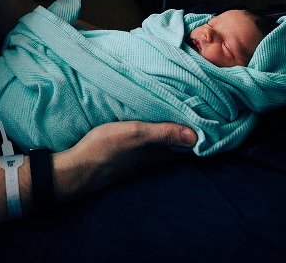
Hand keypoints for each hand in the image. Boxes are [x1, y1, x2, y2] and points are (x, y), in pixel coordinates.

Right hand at [52, 121, 195, 201]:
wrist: (76, 170)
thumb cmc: (105, 149)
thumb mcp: (135, 134)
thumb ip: (163, 133)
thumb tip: (196, 136)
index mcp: (157, 153)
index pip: (186, 146)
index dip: (198, 135)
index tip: (209, 121)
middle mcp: (150, 158)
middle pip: (175, 147)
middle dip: (186, 135)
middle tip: (197, 117)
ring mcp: (137, 159)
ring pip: (161, 147)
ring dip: (170, 136)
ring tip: (178, 119)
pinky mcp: (124, 157)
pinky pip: (147, 146)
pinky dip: (154, 138)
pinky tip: (150, 130)